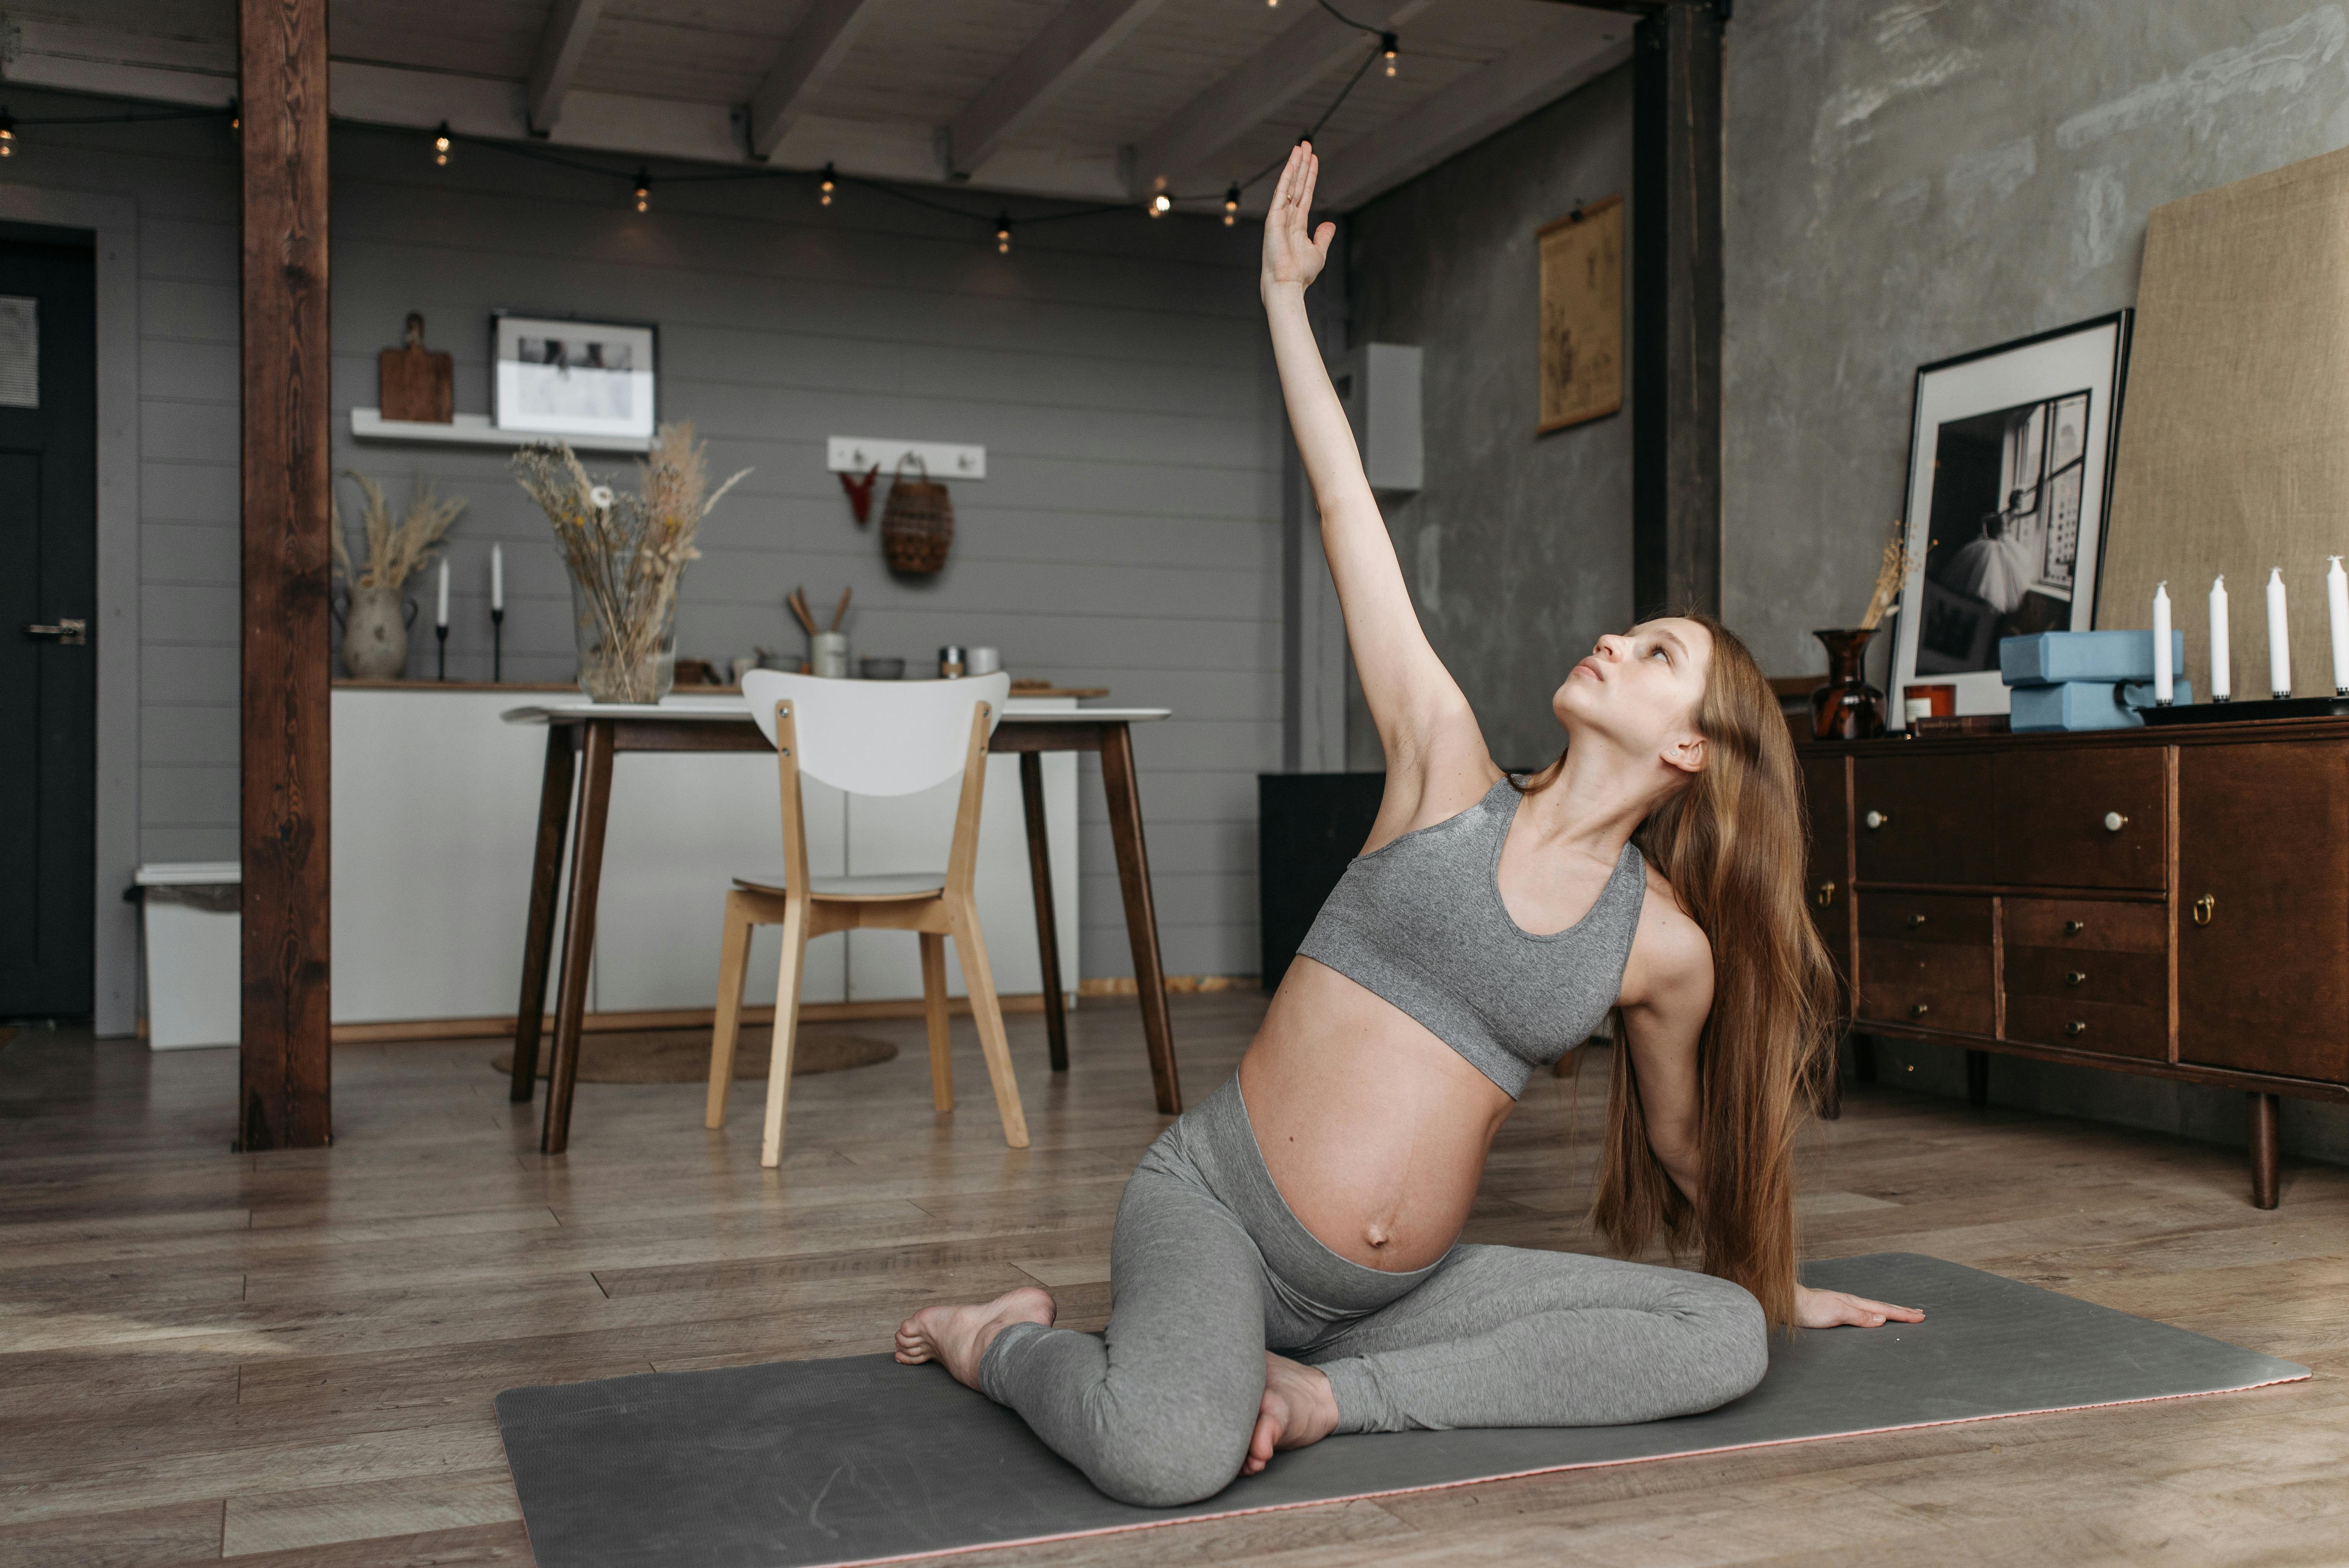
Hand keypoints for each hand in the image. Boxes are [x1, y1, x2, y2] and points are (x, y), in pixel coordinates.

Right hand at [1261, 142, 1334, 295]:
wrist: (1288, 284)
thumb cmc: (1300, 273)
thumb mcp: (1318, 252)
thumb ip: (1323, 236)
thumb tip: (1329, 223)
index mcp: (1296, 224)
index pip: (1304, 194)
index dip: (1309, 176)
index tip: (1313, 159)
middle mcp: (1287, 217)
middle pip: (1296, 184)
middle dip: (1302, 164)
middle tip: (1306, 143)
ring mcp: (1279, 216)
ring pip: (1289, 184)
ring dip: (1295, 165)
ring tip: (1301, 146)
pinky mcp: (1273, 218)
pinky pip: (1281, 193)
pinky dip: (1286, 177)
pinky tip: (1292, 163)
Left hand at [1794, 1283, 1924, 1328]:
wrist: (1788, 1302)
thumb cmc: (1809, 1309)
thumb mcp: (1836, 1313)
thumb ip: (1859, 1316)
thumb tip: (1883, 1319)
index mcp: (1855, 1303)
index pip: (1884, 1310)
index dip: (1903, 1314)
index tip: (1920, 1316)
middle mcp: (1851, 1303)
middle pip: (1882, 1307)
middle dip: (1902, 1311)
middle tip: (1920, 1313)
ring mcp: (1843, 1305)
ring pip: (1873, 1308)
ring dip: (1890, 1311)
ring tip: (1901, 1313)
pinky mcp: (1835, 1310)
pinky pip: (1863, 1312)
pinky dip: (1874, 1314)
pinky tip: (1872, 1316)